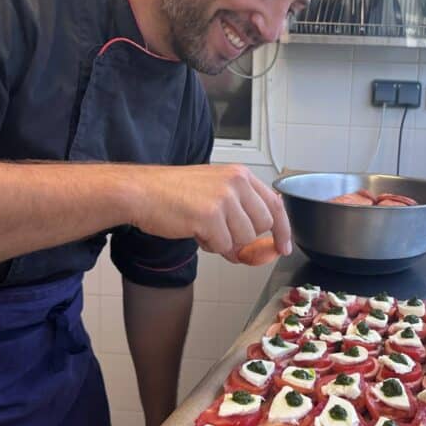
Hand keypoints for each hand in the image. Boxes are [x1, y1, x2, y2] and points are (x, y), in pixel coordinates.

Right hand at [130, 163, 291, 260]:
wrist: (141, 192)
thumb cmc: (172, 193)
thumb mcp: (214, 193)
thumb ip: (240, 215)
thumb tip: (260, 251)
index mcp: (240, 174)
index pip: (274, 204)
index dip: (283, 230)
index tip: (283, 247)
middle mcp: (236, 182)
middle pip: (262, 225)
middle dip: (245, 238)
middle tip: (222, 235)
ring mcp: (224, 198)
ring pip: (244, 239)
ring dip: (224, 242)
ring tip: (202, 227)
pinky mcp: (210, 216)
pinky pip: (223, 246)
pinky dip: (210, 246)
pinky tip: (194, 230)